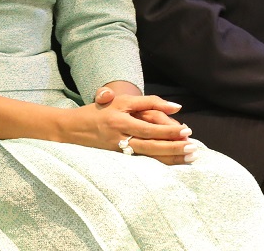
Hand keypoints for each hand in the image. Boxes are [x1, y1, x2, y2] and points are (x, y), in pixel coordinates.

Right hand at [70, 87, 198, 164]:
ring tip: (189, 156)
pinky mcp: (117, 157)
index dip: (167, 124)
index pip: (148, 119)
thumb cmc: (98, 111)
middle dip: (172, 143)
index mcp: (120, 114)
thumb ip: (147, 101)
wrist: (71, 129)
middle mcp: (119, 131)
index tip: (186, 128)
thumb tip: (176, 106)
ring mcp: (118, 146)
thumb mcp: (119, 100)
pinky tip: (174, 164)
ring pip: (148, 153)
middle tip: (192, 145)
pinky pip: (142, 160)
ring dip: (170, 155)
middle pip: (150, 139)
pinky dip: (159, 162)